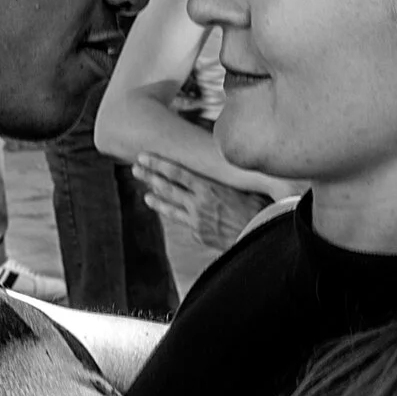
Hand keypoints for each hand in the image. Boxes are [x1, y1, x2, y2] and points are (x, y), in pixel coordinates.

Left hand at [134, 153, 270, 249]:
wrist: (260, 239)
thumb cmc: (260, 210)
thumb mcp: (246, 188)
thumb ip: (231, 179)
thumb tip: (232, 163)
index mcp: (209, 189)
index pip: (177, 173)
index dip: (158, 164)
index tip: (144, 156)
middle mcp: (198, 205)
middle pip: (168, 188)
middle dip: (150, 177)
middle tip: (136, 168)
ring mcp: (197, 222)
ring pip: (171, 209)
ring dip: (157, 201)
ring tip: (146, 196)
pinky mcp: (200, 235)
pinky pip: (186, 223)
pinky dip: (179, 217)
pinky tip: (175, 215)